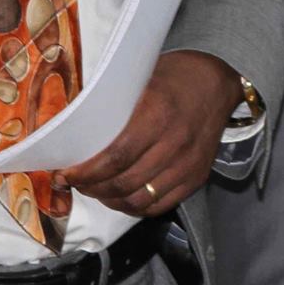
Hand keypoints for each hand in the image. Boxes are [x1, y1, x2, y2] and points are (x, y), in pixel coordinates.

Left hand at [57, 50, 242, 216]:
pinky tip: (122, 197)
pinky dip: (135, 207)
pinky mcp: (197, 176)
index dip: (86, 172)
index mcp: (158, 114)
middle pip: (124, 183)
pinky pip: (160, 205)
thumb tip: (70, 125)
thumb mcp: (140, 80)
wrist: (217, 80)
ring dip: (110, 200)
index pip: (115, 157)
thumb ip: (113, 104)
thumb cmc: (173, 76)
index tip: (66, 173)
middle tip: (76, 182)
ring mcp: (189, 163)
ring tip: (96, 190)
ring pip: (139, 200)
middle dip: (92, 188)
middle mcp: (176, 142)